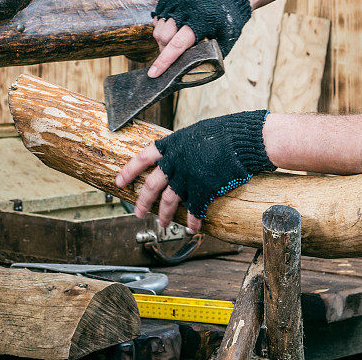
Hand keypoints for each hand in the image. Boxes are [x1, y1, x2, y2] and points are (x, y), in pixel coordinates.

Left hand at [114, 110, 275, 226]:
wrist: (242, 140)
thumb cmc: (225, 132)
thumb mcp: (196, 134)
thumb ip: (183, 148)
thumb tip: (178, 157)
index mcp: (172, 145)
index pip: (142, 158)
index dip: (129, 170)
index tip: (119, 182)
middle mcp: (175, 161)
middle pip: (152, 185)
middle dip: (143, 201)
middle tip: (138, 212)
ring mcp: (188, 176)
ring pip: (169, 201)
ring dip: (165, 215)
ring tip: (163, 224)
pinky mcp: (203, 188)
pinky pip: (194, 208)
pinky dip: (193, 220)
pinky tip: (193, 228)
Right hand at [149, 0, 250, 76]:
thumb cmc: (228, 20)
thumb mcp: (225, 41)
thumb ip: (209, 56)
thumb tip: (192, 73)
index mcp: (199, 22)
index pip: (177, 46)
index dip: (164, 62)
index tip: (153, 74)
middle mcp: (184, 9)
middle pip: (163, 38)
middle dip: (165, 51)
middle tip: (175, 55)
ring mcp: (176, 0)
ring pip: (158, 28)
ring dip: (164, 39)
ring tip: (177, 39)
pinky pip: (158, 17)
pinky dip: (164, 27)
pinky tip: (176, 27)